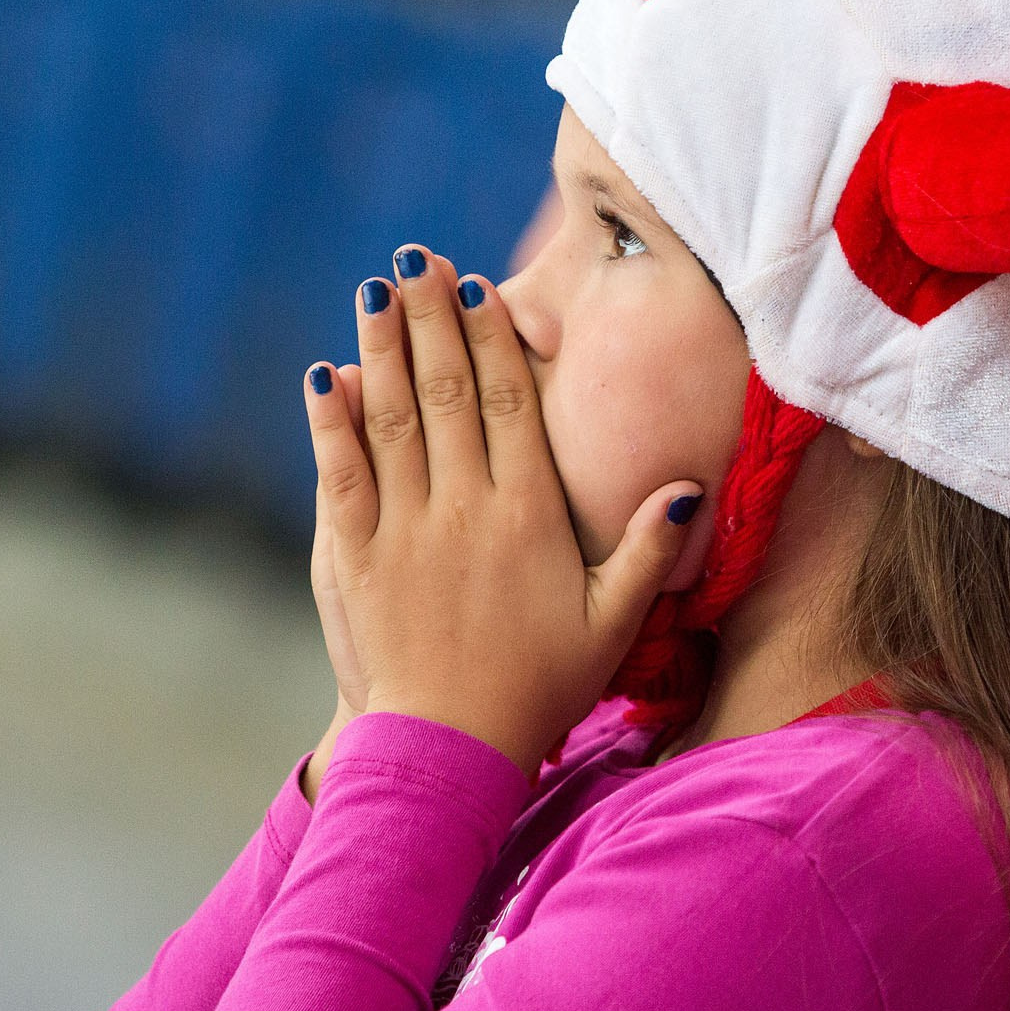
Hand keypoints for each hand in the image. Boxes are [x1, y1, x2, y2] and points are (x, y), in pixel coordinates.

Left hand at [302, 244, 701, 774]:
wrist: (449, 751)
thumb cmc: (539, 688)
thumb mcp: (611, 624)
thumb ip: (647, 551)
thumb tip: (684, 485)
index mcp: (529, 515)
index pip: (509, 404)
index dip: (491, 340)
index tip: (480, 288)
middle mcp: (465, 508)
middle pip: (446, 392)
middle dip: (432, 319)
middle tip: (419, 259)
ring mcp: (405, 530)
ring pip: (391, 418)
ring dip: (381, 347)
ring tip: (376, 290)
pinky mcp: (355, 558)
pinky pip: (341, 474)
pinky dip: (332, 421)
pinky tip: (325, 375)